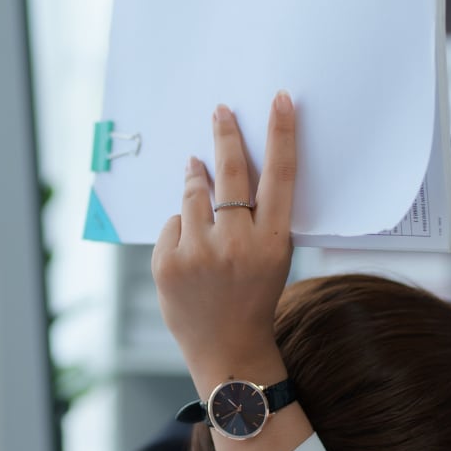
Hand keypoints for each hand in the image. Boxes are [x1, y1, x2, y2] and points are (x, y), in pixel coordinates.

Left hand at [151, 92, 298, 382]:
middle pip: (233, 172)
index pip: (281, 176)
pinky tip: (190, 250)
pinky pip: (173, 224)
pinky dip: (181, 229)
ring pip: (195, 194)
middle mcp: (237, 244)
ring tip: (198, 172)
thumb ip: (257, 219)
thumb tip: (222, 169)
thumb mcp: (272, 258)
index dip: (282, 134)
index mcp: (272, 242)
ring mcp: (199, 253)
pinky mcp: (168, 263)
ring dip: (197, 180)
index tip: (280, 101)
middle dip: (226, 135)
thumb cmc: (253, 298)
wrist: (228, 349)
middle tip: (221, 111)